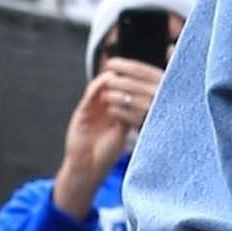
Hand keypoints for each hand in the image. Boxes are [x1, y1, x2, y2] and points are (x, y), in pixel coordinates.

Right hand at [52, 66, 161, 216]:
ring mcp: (95, 106)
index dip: (135, 82)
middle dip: (124, 75)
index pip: (128, 92)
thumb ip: (131, 118)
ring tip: (120, 71)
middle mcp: (107, 107)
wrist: (87, 164)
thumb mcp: (124, 133)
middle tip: (134, 66)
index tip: (147, 74)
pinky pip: (91, 93)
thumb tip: (146, 106)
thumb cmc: (107, 154)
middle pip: (115, 84)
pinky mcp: (83, 109)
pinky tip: (107, 80)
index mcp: (119, 112)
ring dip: (111, 77)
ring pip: (103, 85)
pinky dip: (98, 85)